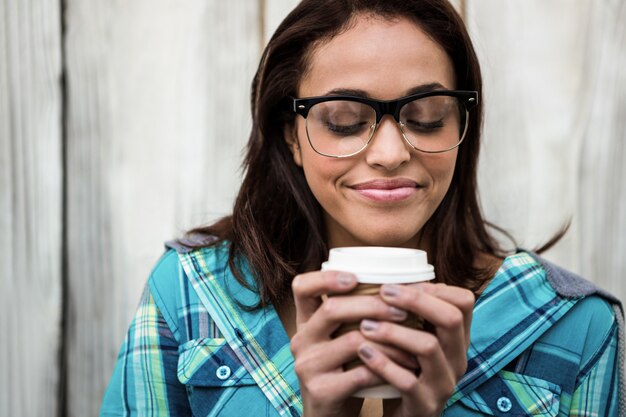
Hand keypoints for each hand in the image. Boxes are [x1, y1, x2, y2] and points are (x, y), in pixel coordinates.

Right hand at [290, 270, 419, 416]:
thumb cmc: (343, 370)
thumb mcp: (338, 339)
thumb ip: (351, 315)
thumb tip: (395, 283)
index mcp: (305, 322)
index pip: (301, 287)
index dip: (326, 277)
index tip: (355, 278)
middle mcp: (301, 340)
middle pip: (332, 309)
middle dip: (372, 305)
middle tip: (403, 310)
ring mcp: (308, 366)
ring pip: (352, 341)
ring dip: (389, 339)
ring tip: (413, 340)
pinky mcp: (321, 391)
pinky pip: (361, 373)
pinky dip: (388, 368)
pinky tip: (405, 367)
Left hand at [356, 282, 473, 416]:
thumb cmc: (405, 370)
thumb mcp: (416, 340)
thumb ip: (412, 315)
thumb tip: (385, 274)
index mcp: (457, 339)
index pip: (464, 301)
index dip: (434, 287)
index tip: (401, 283)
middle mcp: (457, 359)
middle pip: (450, 318)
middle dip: (415, 300)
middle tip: (382, 292)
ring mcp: (443, 383)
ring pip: (428, 347)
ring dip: (393, 331)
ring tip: (364, 324)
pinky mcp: (425, 405)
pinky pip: (407, 381)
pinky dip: (383, 364)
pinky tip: (363, 352)